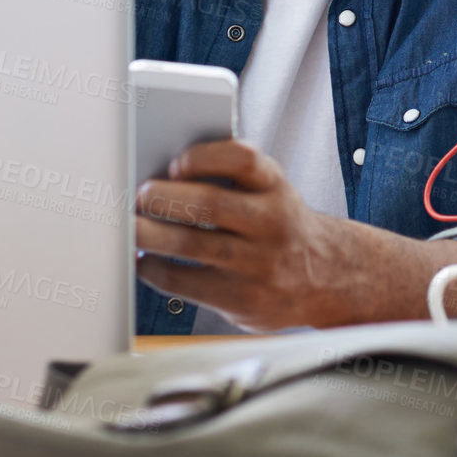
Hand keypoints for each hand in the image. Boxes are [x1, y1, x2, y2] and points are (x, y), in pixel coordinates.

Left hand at [134, 139, 456, 329]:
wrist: (326, 275)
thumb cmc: (280, 225)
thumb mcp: (270, 191)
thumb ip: (230, 180)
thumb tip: (162, 176)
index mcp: (276, 186)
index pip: (243, 159)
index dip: (205, 157)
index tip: (176, 163)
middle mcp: (272, 222)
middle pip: (210, 204)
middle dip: (164, 198)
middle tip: (139, 196)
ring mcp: (258, 263)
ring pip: (191, 245)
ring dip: (149, 234)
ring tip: (130, 227)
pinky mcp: (241, 299)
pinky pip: (185, 283)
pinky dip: (156, 269)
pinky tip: (147, 260)